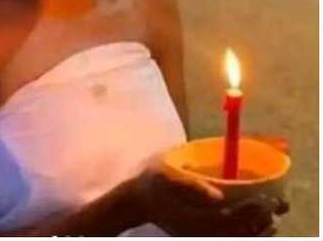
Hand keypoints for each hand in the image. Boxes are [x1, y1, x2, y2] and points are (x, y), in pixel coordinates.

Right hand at [134, 163, 285, 235]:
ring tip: (272, 218)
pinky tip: (258, 227)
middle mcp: (200, 232)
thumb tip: (218, 196)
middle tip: (277, 205)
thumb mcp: (166, 177)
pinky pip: (230, 239)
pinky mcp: (203, 236)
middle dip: (260, 220)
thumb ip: (191, 185)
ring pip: (237, 239)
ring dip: (257, 230)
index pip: (230, 220)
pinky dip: (247, 235)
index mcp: (192, 219)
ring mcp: (201, 237)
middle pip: (238, 233)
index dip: (252, 211)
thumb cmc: (153, 184)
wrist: (137, 202)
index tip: (267, 198)